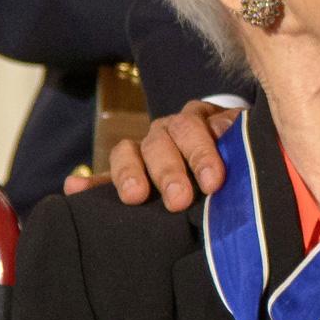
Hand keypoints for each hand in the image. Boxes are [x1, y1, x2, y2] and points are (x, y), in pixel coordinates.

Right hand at [66, 100, 241, 210]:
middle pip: (162, 141)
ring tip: (135, 196)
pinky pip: (105, 176)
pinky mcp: (128, 175)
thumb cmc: (242, 158)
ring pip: (130, 152)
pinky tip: (74, 187)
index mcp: (198, 120)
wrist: (234, 166)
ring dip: (130, 174)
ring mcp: (145, 150)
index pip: (193, 128)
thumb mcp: (245, 144)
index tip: (213, 182)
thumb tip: (229, 128)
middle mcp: (168, 131)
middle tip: (179, 199)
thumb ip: (239, 137)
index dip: (202, 154)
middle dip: (170, 171)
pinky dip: (90, 183)